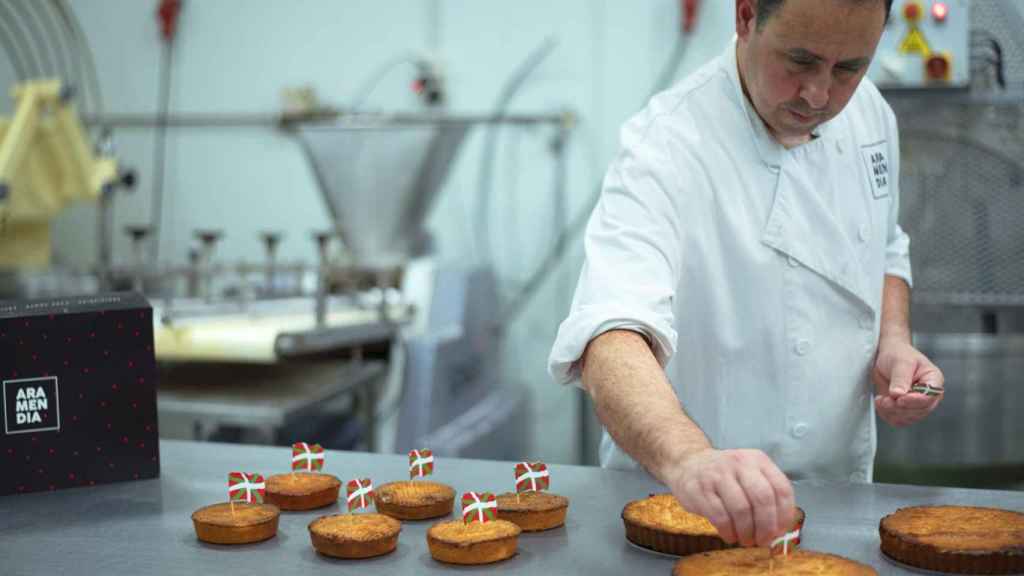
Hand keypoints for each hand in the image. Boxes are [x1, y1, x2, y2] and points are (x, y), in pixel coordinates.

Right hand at [664, 448, 795, 547]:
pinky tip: (729, 535)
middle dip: (766, 526)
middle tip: (762, 541)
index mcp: (758, 460)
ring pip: (741, 509)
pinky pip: (720, 516)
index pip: (781, 488)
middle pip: (763, 499)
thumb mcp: (749, 476)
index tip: (779, 531)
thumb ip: (767, 497)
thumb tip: (779, 531)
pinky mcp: (699, 489)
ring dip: (746, 532)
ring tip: (745, 540)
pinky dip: (728, 531)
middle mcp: (739, 463)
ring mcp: (718, 475)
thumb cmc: (724, 477)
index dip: (784, 515)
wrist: (687, 464)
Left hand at [872, 337, 944, 426]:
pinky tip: (881, 403)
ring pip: (908, 418)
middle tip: (885, 399)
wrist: (887, 358)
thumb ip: (900, 378)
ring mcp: (918, 405)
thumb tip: (898, 394)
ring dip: (892, 412)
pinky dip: (887, 415)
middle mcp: (929, 395)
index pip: (930, 397)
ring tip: (881, 399)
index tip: (900, 399)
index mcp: (934, 380)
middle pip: (920, 411)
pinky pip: (898, 421)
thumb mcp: (900, 362)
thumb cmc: (898, 355)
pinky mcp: (905, 411)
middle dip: (900, 407)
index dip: (915, 401)